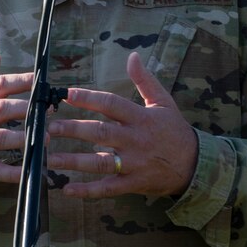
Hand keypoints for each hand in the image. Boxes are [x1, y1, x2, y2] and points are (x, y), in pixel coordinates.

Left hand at [47, 52, 197, 198]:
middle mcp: (135, 140)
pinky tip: (68, 189)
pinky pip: (108, 188)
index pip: (112, 104)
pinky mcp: (133, 184)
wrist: (196, 165)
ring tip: (51, 158)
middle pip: (101, 133)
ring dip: (75, 161)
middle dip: (75, 130)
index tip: (67, 94)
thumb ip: (144, 80)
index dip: (90, 98)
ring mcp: (133, 164)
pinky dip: (88, 191)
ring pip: (101, 162)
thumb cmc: (174, 130)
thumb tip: (133, 56)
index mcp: (141, 118)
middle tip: (51, 127)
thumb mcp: (163, 101)